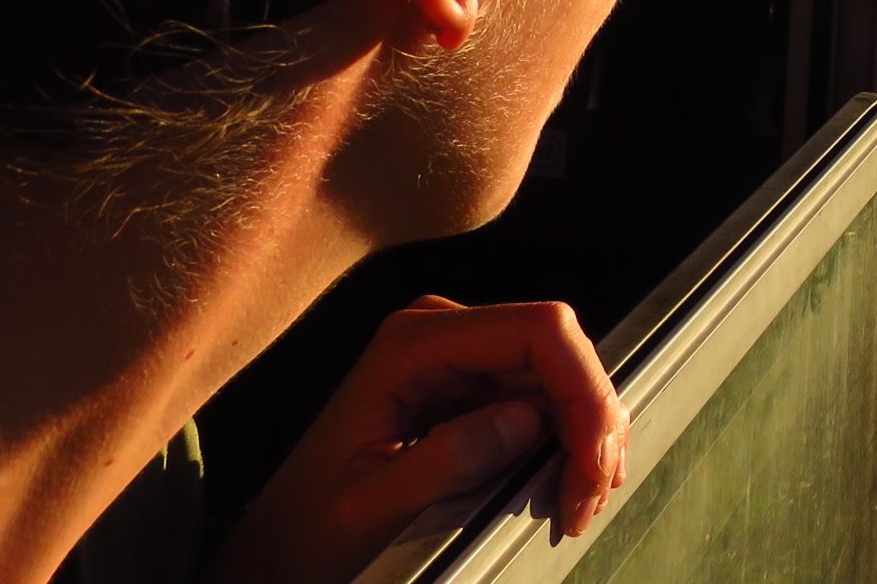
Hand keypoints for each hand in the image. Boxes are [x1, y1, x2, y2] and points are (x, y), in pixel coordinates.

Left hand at [208, 296, 629, 583]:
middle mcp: (445, 331)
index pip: (537, 329)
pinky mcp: (475, 385)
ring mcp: (464, 355)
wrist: (284, 548)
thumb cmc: (311, 531)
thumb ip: (444, 460)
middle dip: (591, 421)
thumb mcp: (369, 507)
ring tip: (580, 502)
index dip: (583, 388)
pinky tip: (568, 486)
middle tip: (590, 500)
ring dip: (586, 437)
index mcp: (413, 343)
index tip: (593, 462)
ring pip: (562, 375)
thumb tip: (527, 420)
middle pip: (560, 348)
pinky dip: (569, 442)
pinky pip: (546, 399)